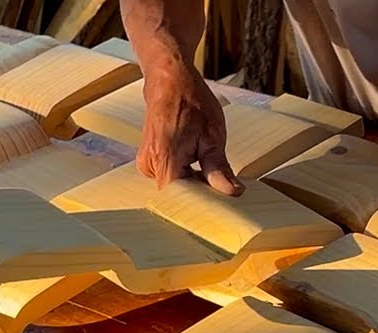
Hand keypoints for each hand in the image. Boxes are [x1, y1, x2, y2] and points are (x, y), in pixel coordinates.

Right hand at [138, 61, 242, 194]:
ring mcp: (146, 164)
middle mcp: (150, 165)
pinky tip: (196, 164)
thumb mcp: (212, 134)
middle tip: (223, 186)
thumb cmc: (191, 101)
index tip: (221, 206)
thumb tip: (231, 192)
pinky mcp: (149, 162)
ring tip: (207, 167)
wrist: (169, 80)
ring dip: (194, 184)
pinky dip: (186, 177)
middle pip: (178, 196)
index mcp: (165, 158)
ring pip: (175, 188)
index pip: (181, 200)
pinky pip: (170, 179)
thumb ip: (219, 167)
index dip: (201, 206)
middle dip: (201, 194)